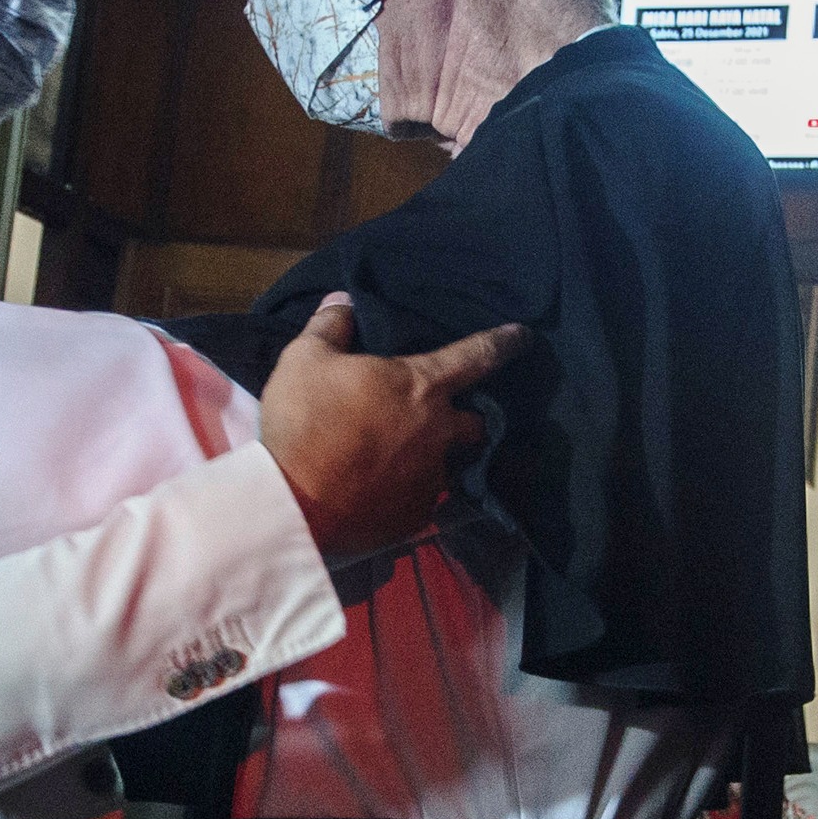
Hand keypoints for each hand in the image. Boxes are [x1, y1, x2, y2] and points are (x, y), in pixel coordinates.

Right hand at [258, 293, 526, 560]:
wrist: (294, 501)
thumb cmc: (304, 420)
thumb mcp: (304, 359)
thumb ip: (330, 326)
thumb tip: (343, 302)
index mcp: (421, 386)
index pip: (476, 356)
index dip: (501, 343)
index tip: (522, 336)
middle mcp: (439, 432)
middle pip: (476, 422)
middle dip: (469, 417)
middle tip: (445, 416)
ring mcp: (431, 478)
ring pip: (450, 464)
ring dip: (436, 457)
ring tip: (407, 459)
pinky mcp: (415, 516)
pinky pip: (422, 499)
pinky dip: (408, 492)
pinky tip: (383, 492)